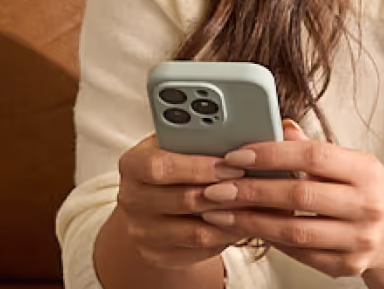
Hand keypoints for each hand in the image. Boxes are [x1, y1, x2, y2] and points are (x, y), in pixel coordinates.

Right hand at [115, 133, 248, 269]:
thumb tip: (238, 128)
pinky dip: (222, 237)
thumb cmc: (175, 159)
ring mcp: (141, 231)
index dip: (198, 166)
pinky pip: (196, 251)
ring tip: (253, 205)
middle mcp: (131, 200)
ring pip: (193, 231)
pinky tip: (241, 224)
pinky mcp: (156, 254)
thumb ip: (198, 136)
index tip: (231, 163)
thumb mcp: (177, 140)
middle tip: (251, 185)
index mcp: (133, 164)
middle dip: (221, 192)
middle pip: (181, 200)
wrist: (156, 196)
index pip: (160, 166)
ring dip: (228, 218)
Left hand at [201, 119, 383, 278]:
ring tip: (220, 213)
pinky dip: (271, 240)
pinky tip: (248, 229)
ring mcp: (357, 240)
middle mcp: (365, 205)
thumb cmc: (367, 189)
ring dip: (251, 221)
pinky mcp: (346, 266)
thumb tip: (281, 126)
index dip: (272, 154)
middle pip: (299, 196)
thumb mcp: (350, 161)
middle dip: (251, 191)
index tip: (237, 155)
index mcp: (365, 170)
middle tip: (217, 187)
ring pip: (294, 231)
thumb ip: (315, 148)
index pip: (313, 156)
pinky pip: (300, 254)